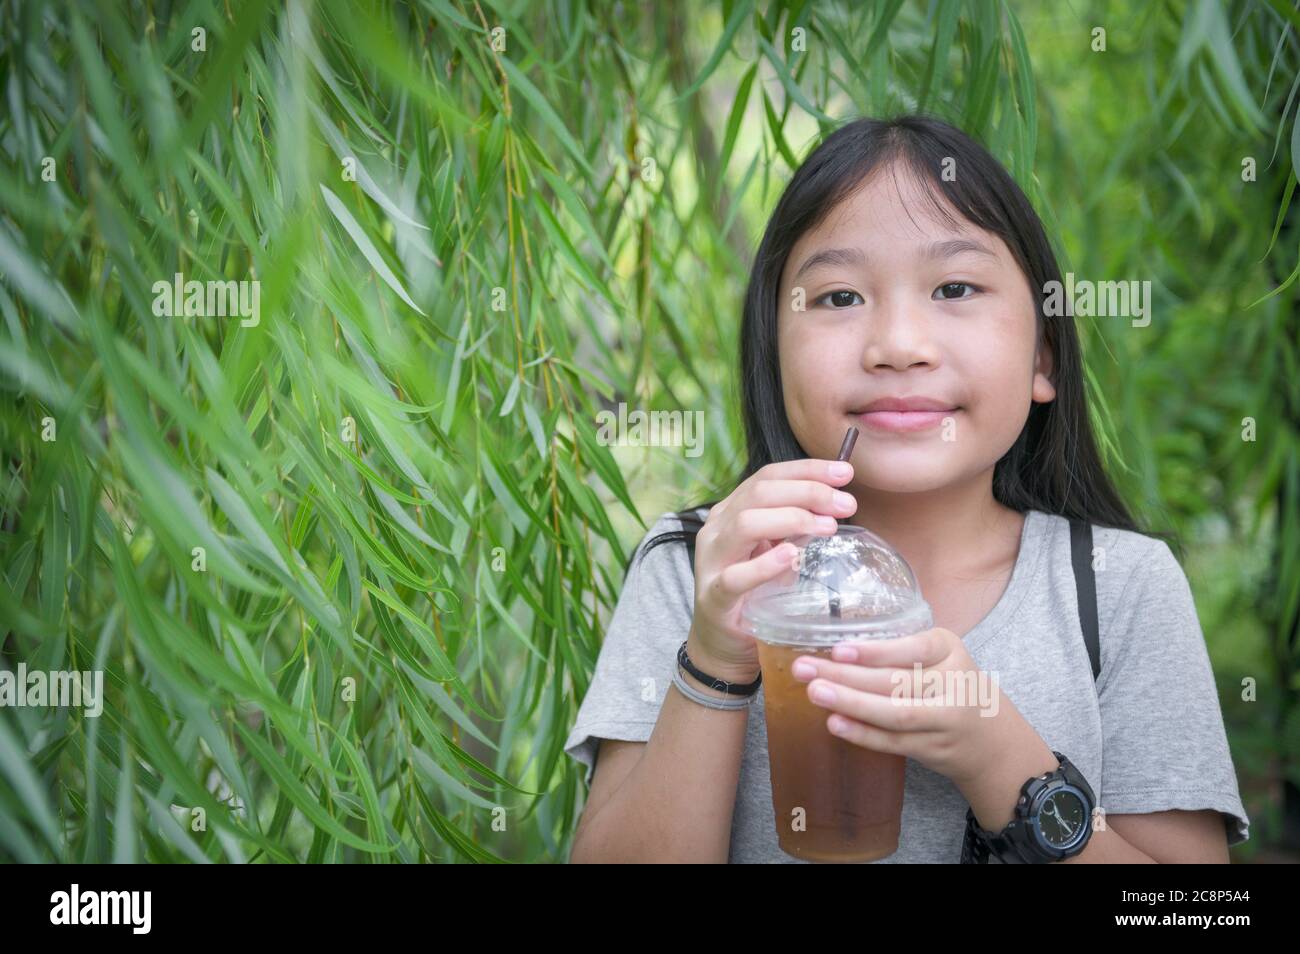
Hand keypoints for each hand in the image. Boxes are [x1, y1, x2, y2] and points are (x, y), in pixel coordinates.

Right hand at [689, 458, 857, 679]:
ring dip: (791, 519)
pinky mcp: (714, 597)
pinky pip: (735, 577)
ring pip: (745, 523)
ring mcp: (712, 561)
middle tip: (845, 504)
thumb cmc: (752, 592)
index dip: (807, 470)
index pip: (768, 476)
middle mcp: (717, 528)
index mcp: (732, 511)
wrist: (722, 642)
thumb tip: (832, 506)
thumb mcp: (776, 552)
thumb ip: (795, 529)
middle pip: (759, 493)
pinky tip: (790, 556)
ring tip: (826, 527)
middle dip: (808, 492)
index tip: (845, 472)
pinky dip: (764, 565)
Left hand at [788, 626, 1013, 785]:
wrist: (993, 738)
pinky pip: (894, 742)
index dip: (876, 651)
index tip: (838, 650)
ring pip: (894, 714)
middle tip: (804, 669)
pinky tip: (835, 723)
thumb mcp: (941, 656)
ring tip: (814, 693)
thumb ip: (902, 650)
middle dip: (846, 676)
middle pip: (895, 682)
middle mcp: (954, 684)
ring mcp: (946, 720)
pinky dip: (863, 734)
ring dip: (850, 704)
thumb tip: (834, 649)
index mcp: (951, 650)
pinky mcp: (934, 749)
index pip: (914, 648)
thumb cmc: (952, 683)